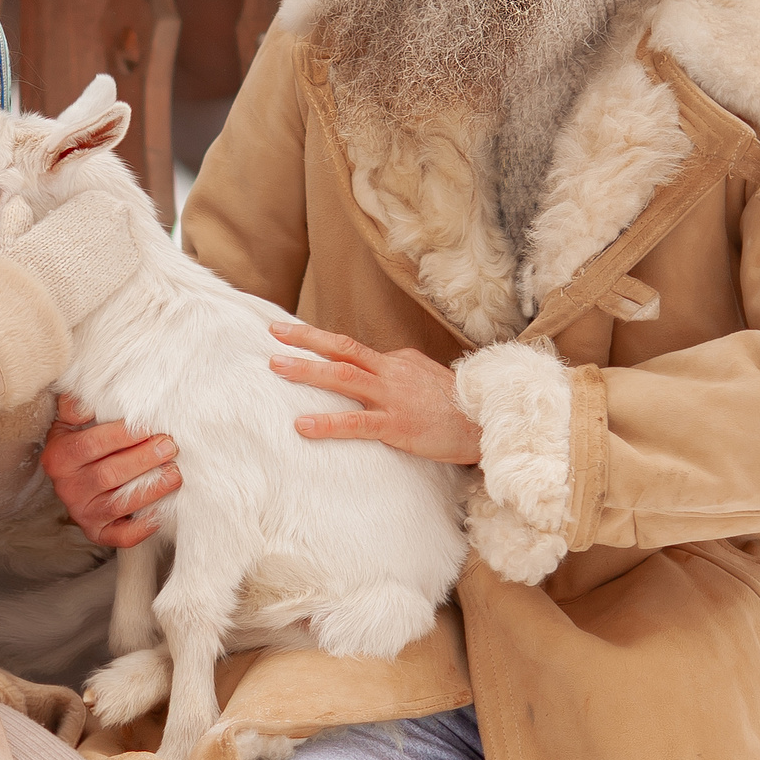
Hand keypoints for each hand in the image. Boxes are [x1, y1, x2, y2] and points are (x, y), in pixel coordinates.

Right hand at [40, 392, 179, 547]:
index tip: (148, 426)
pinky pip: (121, 536)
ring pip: (117, 504)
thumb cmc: (81, 440)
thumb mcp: (70, 420)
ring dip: (149, 490)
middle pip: (107, 475)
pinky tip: (161, 511)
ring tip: (174, 474)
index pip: (90, 445)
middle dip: (142, 460)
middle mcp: (67, 488)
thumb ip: (76, 405)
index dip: (121, 436)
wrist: (74, 476)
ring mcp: (82, 513)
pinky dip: (142, 526)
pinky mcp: (97, 532)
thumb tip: (86, 400)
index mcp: (59, 457)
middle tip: (169, 446)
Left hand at [271, 322, 480, 465]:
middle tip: (274, 334)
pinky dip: (326, 422)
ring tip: (276, 367)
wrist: (486, 424)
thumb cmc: (455, 405)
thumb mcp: (424, 377)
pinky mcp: (396, 425)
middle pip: (342, 348)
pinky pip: (355, 423)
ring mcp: (392, 397)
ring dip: (307, 369)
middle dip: (305, 340)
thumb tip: (376, 368)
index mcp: (396, 361)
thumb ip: (397, 372)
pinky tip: (302, 425)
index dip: (320, 340)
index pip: (352, 348)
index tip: (291, 334)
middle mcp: (390, 372)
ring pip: (343, 376)